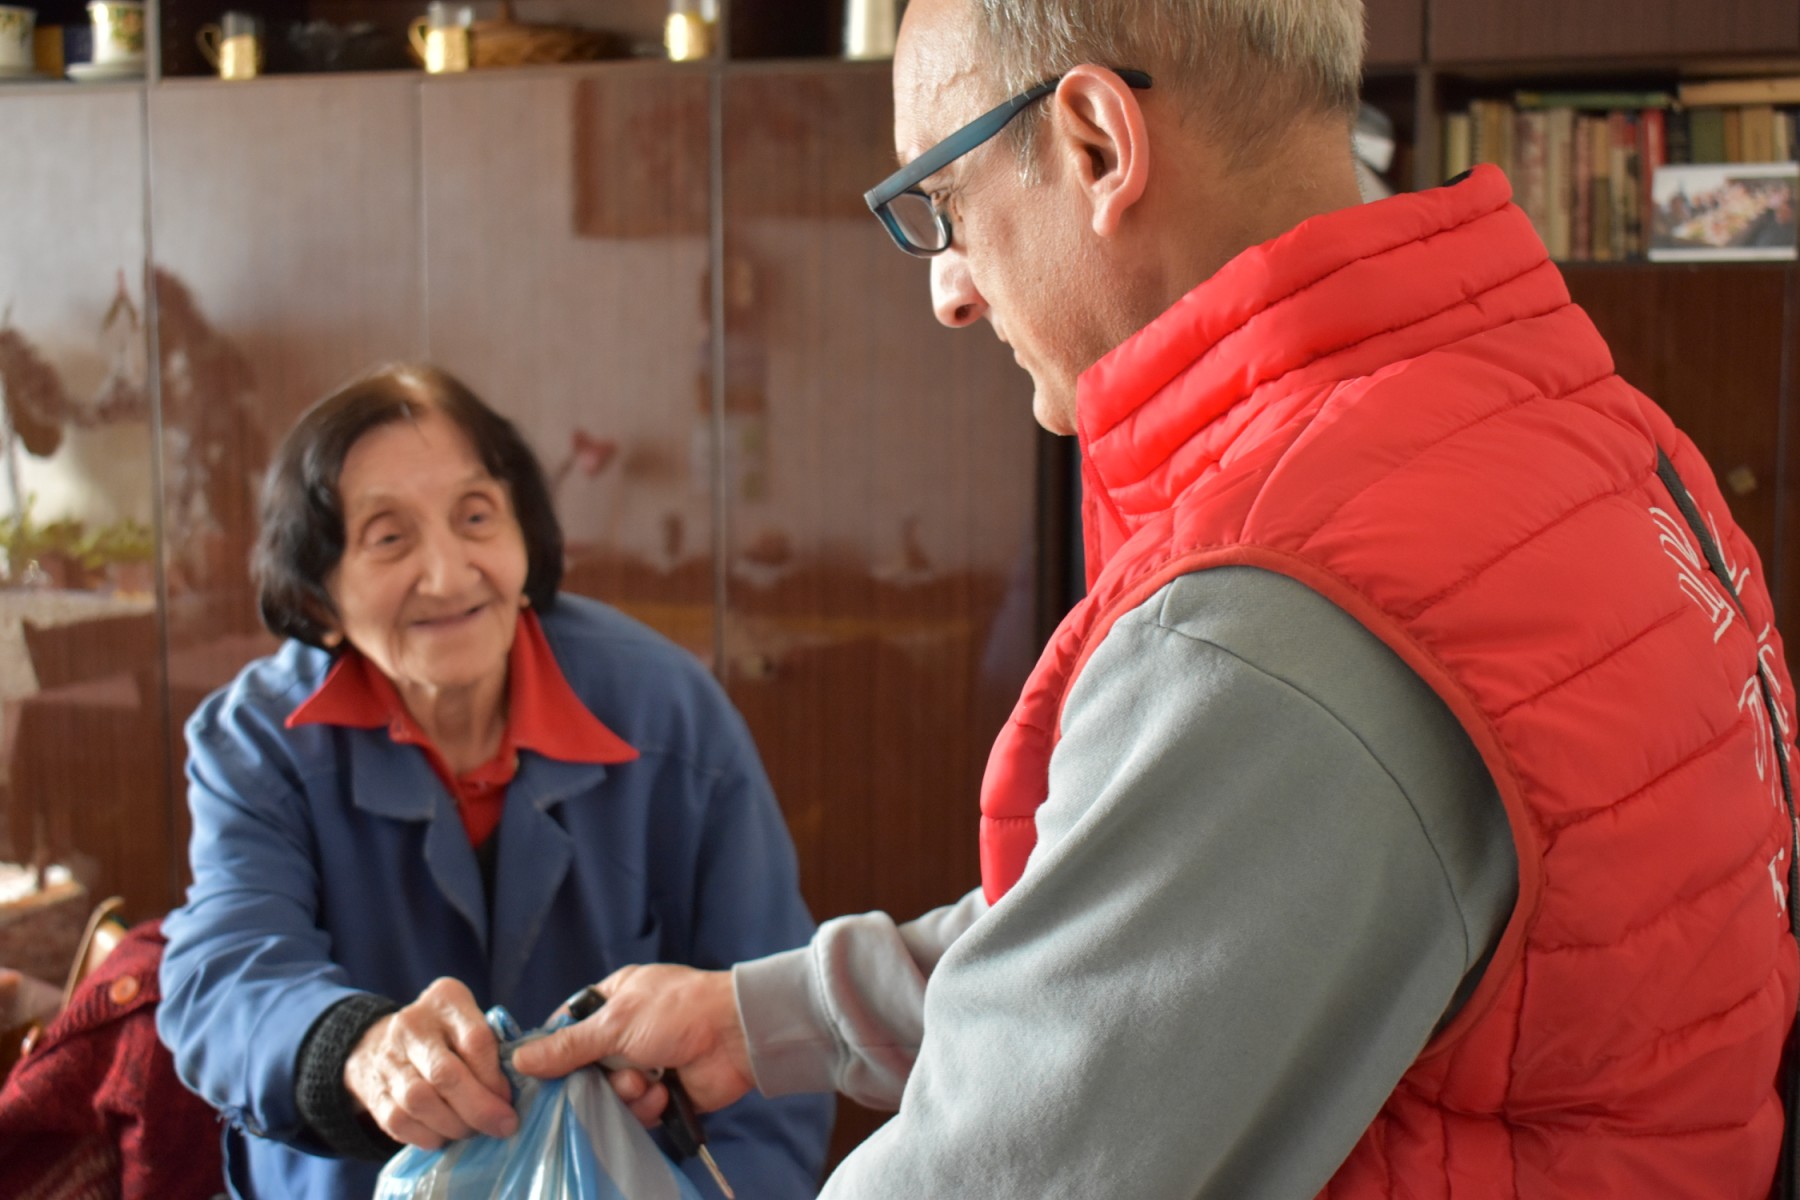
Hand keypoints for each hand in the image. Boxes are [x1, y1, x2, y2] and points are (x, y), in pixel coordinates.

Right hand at [343, 977, 518, 1148]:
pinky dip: (427, 1135)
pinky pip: (399, 1121)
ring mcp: (388, 1058)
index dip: (495, 1077)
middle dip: (480, 1108)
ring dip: (454, 1125)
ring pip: (420, 1101)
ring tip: (473, 1131)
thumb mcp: (469, 1020)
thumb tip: (520, 1085)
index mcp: (445, 1001)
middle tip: (502, 1126)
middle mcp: (412, 1025)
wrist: (379, 1041)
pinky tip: (445, 1136)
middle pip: (446, 1074)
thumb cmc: (443, 1033)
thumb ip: (493, 1045)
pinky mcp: (374, 1091)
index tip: (510, 1099)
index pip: (475, 1040)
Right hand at [510, 964, 754, 1124]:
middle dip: (596, 1080)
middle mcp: (626, 1032)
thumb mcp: (616, 1022)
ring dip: (626, 1093)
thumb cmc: (678, 1011)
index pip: (569, 1028)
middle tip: (607, 1078)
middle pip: (587, 1069)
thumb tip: (521, 1059)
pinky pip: (637, 1111)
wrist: (736, 1036)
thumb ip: (569, 1045)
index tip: (542, 1072)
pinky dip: (648, 1106)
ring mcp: (645, 1062)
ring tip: (645, 1082)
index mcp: (614, 999)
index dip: (555, 1052)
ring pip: (611, 1094)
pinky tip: (663, 1094)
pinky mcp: (663, 1092)